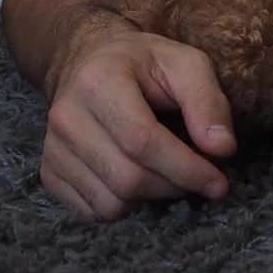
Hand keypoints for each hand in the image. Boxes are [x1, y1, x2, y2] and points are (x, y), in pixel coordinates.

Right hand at [41, 18, 235, 220]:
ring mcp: (53, 148)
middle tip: (201, 176)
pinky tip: (140, 175)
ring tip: (169, 171)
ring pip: (110, 203)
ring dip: (152, 198)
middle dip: (175, 186)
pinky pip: (92, 211)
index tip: (219, 182)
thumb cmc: (145, 62)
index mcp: (99, 81)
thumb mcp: (186, 63)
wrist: (89, 60)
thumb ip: (208, 101)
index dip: (186, 168)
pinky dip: (125, 204)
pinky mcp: (49, 172)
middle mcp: (67, 117)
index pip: (143, 141)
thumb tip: (223, 149)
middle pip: (127, 178)